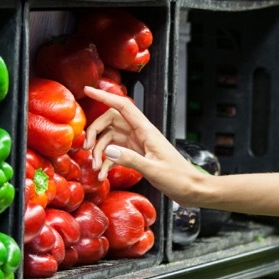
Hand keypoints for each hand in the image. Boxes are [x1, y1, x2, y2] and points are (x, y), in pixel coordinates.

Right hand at [81, 85, 200, 201]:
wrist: (192, 189)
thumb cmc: (178, 178)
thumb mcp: (153, 170)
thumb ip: (131, 160)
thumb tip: (108, 151)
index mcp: (147, 131)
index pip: (123, 106)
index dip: (104, 96)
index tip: (88, 90)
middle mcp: (141, 134)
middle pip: (111, 121)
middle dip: (96, 132)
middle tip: (86, 148)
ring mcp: (139, 144)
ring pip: (111, 138)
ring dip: (99, 151)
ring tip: (95, 168)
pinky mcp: (138, 155)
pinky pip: (116, 152)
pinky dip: (107, 162)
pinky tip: (103, 175)